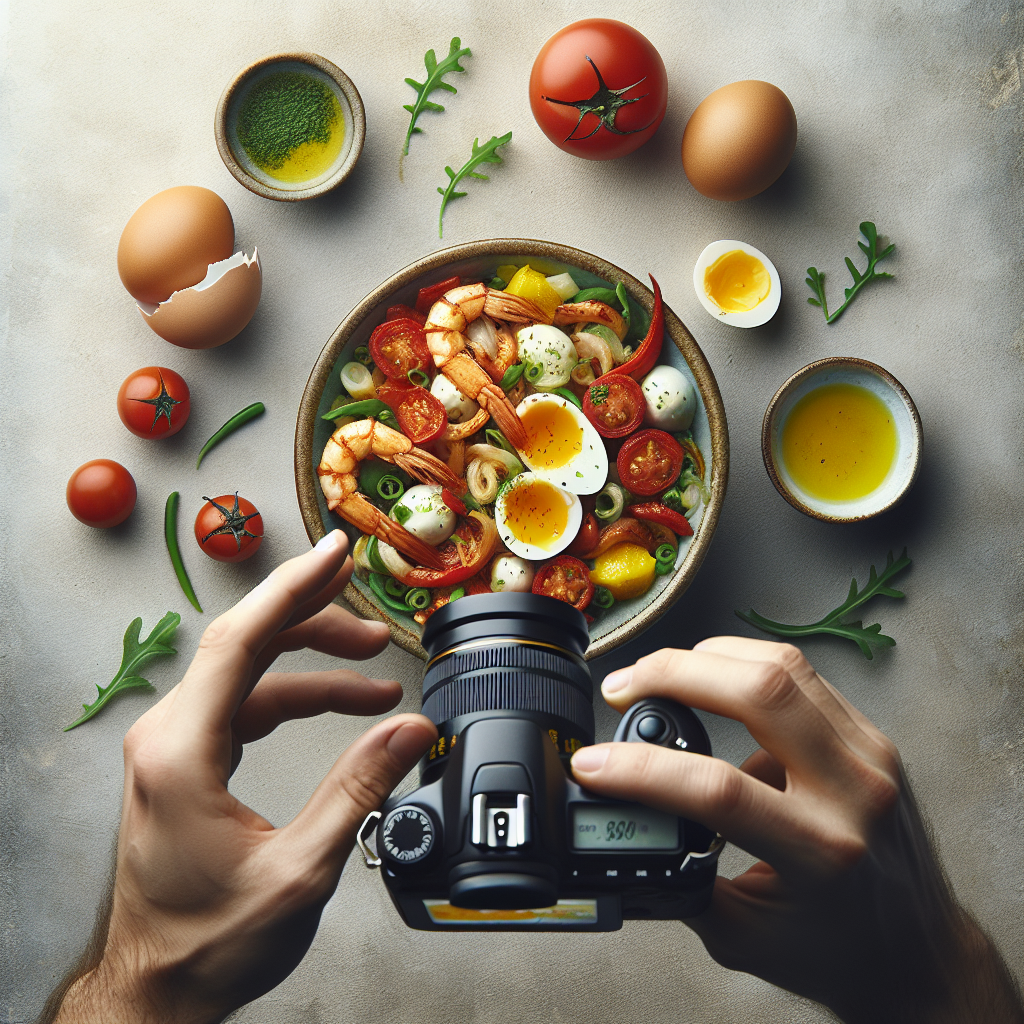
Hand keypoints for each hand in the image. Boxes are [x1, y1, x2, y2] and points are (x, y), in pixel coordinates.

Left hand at [49, 531, 436, 1023]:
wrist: (159, 988)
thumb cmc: (208, 941)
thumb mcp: (299, 869)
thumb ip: (359, 787)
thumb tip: (409, 729)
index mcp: (181, 751)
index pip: (241, 640)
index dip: (294, 588)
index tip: (336, 554)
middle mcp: (168, 736)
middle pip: (247, 644)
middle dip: (315, 620)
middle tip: (369, 607)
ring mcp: (173, 747)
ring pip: (250, 672)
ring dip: (314, 665)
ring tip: (375, 670)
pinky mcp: (186, 761)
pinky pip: (245, 702)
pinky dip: (295, 694)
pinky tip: (339, 702)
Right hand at [571, 638, 1022, 1023]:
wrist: (921, 957)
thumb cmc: (837, 952)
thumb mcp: (742, 937)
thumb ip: (679, 881)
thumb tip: (622, 827)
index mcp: (822, 855)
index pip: (721, 790)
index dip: (643, 770)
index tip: (593, 763)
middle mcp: (854, 794)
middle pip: (761, 692)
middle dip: (673, 672)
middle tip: (621, 684)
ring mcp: (870, 756)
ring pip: (782, 666)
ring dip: (706, 657)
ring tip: (657, 673)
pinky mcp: (870, 737)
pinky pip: (801, 675)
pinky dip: (743, 666)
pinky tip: (710, 679)